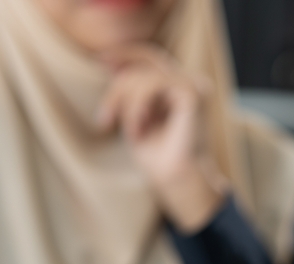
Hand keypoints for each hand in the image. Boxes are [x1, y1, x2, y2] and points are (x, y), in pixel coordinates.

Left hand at [98, 44, 225, 233]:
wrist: (175, 180)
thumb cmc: (157, 157)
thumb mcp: (133, 116)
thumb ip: (128, 90)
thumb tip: (110, 62)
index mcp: (177, 86)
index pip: (151, 56)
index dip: (126, 54)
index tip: (100, 60)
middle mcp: (189, 82)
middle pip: (145, 61)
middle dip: (118, 87)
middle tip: (104, 120)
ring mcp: (193, 85)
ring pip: (144, 74)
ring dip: (126, 104)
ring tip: (130, 134)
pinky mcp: (192, 93)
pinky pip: (152, 84)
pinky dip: (137, 108)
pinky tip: (138, 131)